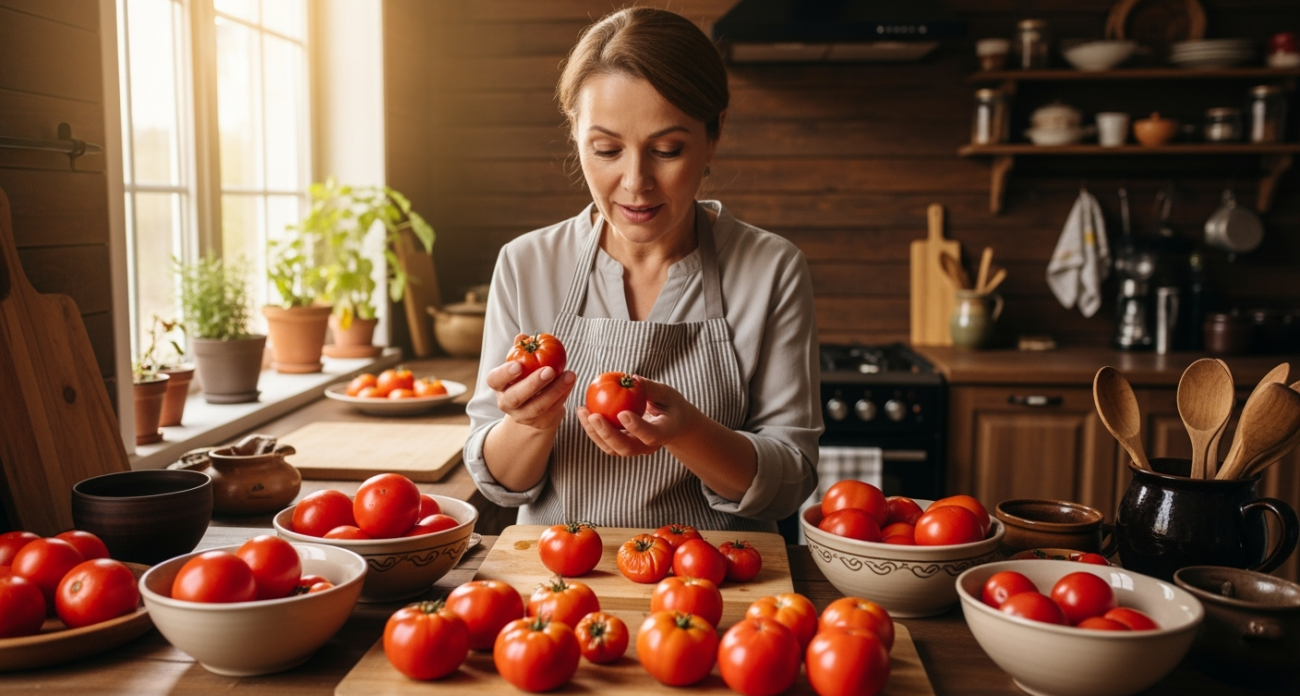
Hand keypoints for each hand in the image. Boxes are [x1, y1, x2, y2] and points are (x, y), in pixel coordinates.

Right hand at [487, 334, 576, 430]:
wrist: (534, 407)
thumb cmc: (526, 377)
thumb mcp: (522, 364)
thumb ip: (522, 350)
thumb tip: (523, 336)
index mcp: (499, 385)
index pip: (494, 379)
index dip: (504, 373)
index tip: (518, 365)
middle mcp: (507, 403)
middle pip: (515, 397)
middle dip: (533, 383)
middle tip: (550, 370)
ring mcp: (522, 416)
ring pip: (538, 406)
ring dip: (555, 390)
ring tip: (570, 375)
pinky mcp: (540, 423)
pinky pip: (552, 411)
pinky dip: (563, 396)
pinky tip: (571, 383)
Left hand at [577, 376, 697, 456]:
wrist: (673, 425)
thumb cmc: (671, 405)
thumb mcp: (667, 394)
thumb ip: (650, 388)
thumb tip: (632, 379)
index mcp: (664, 433)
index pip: (651, 435)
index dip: (636, 427)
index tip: (622, 413)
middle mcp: (648, 446)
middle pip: (626, 448)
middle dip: (607, 434)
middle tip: (593, 415)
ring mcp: (635, 449)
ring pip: (612, 448)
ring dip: (594, 432)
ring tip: (582, 411)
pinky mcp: (623, 446)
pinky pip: (605, 442)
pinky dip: (592, 429)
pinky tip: (583, 412)